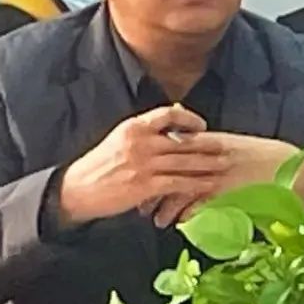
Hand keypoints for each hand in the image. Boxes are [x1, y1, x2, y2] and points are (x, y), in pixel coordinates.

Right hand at [59, 105, 228, 227]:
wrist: (78, 189)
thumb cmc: (99, 165)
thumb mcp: (119, 138)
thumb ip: (143, 129)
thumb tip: (170, 114)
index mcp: (133, 127)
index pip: (167, 114)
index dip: (188, 118)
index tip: (202, 125)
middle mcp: (141, 142)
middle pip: (182, 140)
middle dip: (207, 144)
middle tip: (225, 146)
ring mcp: (144, 164)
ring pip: (184, 162)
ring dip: (207, 164)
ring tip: (224, 165)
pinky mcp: (146, 186)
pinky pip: (178, 183)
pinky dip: (196, 184)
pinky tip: (208, 186)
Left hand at [144, 134, 303, 227]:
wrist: (291, 167)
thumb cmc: (262, 156)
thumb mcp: (232, 145)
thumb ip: (208, 148)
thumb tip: (185, 153)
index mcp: (208, 141)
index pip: (169, 148)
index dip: (151, 163)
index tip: (139, 175)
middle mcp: (208, 157)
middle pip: (168, 170)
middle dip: (150, 187)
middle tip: (138, 201)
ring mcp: (216, 176)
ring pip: (178, 190)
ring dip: (164, 207)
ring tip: (155, 220)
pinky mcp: (226, 195)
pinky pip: (198, 207)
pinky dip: (185, 217)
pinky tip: (179, 224)